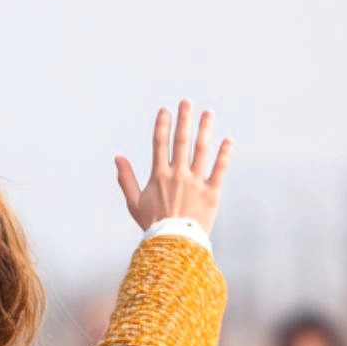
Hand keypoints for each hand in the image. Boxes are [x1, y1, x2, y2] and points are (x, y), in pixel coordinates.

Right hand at [114, 99, 231, 233]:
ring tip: (208, 113)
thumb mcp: (133, 203)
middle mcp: (178, 174)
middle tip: (187, 102)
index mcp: (159, 175)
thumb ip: (126, 178)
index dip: (162, 125)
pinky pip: (219, 169)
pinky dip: (224, 154)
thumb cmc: (152, 225)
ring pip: (201, 150)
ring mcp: (196, 181)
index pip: (160, 144)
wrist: (174, 243)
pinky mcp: (211, 192)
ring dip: (205, 129)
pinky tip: (228, 140)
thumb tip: (118, 158)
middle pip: (181, 141)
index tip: (165, 110)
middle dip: (184, 119)